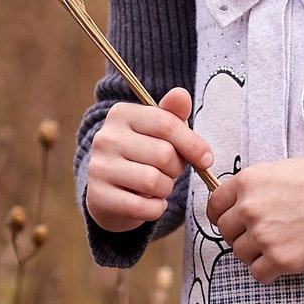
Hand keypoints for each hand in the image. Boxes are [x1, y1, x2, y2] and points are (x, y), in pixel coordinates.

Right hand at [84, 88, 213, 233]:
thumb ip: (173, 114)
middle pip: (163, 154)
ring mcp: (98, 167)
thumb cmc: (142, 156)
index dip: (192, 143)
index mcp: (121, 114)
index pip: (166, 123)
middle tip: (170, 172)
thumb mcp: (158, 132)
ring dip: (166, 189)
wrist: (110, 192)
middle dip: (176, 168)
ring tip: (158, 186)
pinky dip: (156, 208)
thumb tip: (182, 95)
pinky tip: (152, 203)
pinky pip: (141, 207)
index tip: (206, 159)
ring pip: (153, 182)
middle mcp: (106, 138)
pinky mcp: (98, 197)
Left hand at [206, 152, 303, 283]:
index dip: (222, 215)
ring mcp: (264, 236)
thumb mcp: (281, 170)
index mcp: (248, 182)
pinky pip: (258, 274)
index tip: (232, 222)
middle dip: (240, 235)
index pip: (214, 206)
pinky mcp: (281, 260)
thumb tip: (236, 207)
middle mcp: (250, 208)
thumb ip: (254, 188)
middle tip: (264, 234)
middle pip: (225, 232)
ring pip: (240, 254)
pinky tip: (287, 257)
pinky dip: (269, 270)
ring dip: (256, 253)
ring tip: (282, 242)